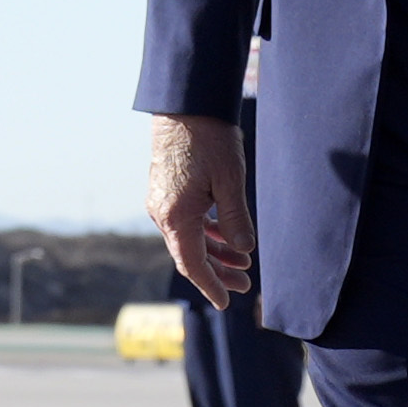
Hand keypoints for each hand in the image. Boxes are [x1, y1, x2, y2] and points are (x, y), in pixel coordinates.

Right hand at [148, 113, 252, 305]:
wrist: (185, 104)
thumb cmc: (208, 139)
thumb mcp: (230, 181)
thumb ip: (235, 220)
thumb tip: (244, 250)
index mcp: (176, 217)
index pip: (192, 265)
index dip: (211, 286)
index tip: (226, 302)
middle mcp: (163, 214)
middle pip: (190, 255)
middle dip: (218, 272)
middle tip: (245, 284)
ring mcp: (162, 202)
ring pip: (189, 239)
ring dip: (215, 252)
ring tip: (242, 261)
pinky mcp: (167, 191)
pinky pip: (186, 222)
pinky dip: (206, 232)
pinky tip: (227, 235)